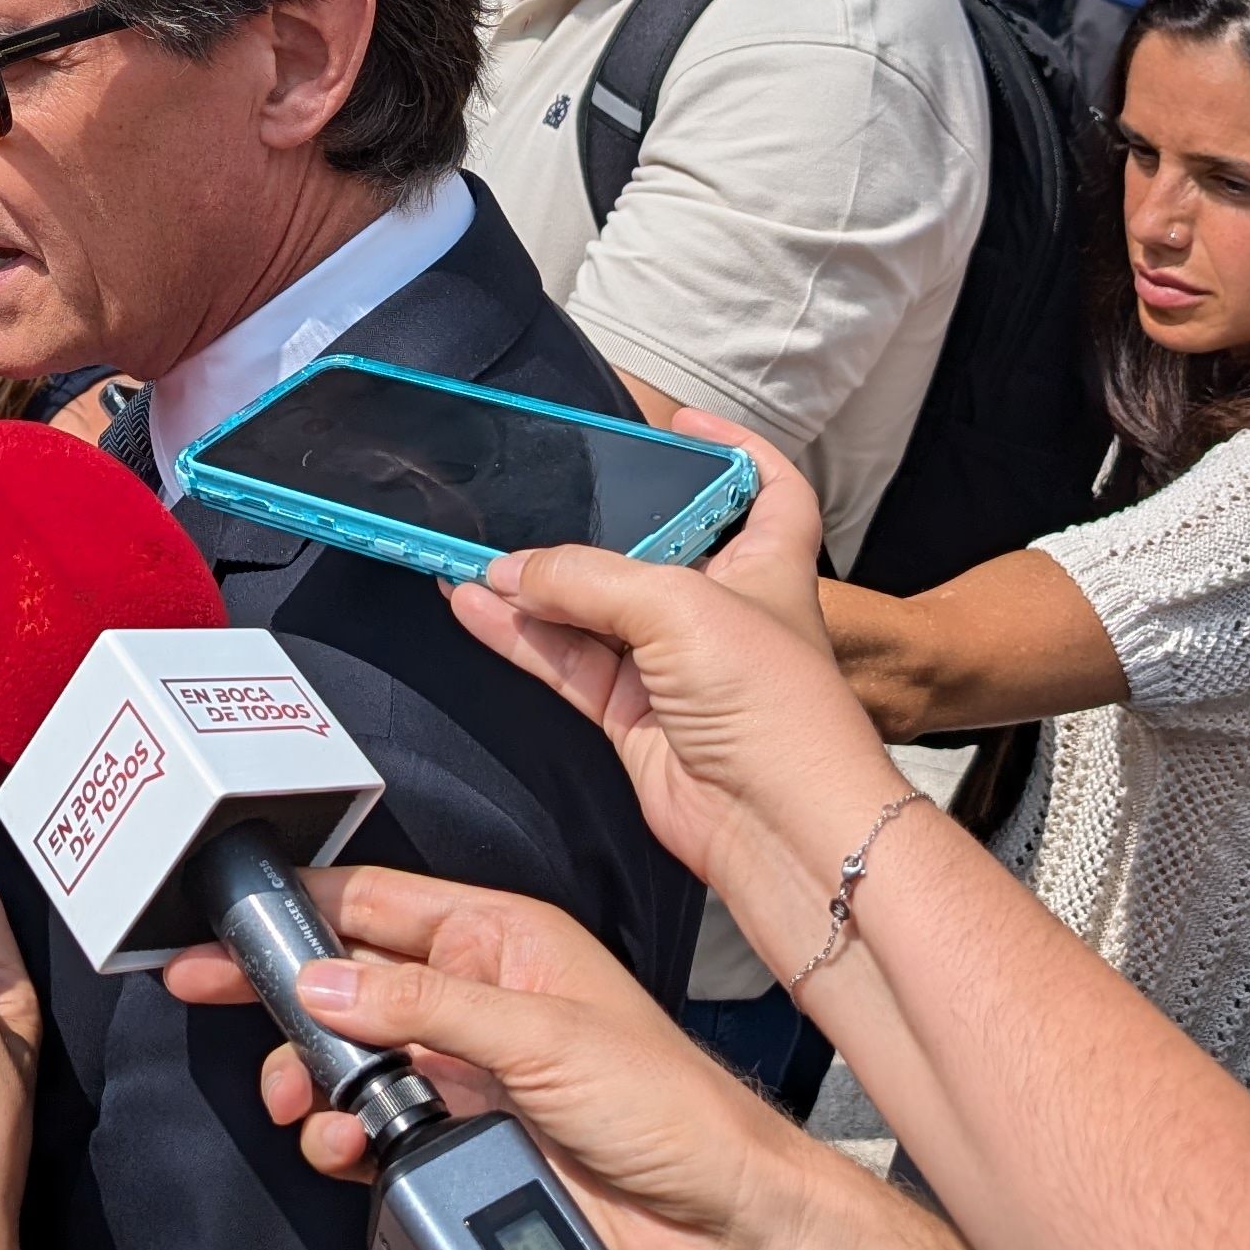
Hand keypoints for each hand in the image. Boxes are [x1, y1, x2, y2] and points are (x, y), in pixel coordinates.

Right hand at [161, 868, 805, 1249]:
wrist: (719, 1235)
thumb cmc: (673, 1111)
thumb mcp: (541, 1032)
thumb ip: (422, 1001)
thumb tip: (324, 979)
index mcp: (501, 940)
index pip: (375, 901)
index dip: (297, 905)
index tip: (229, 917)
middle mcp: (474, 1001)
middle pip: (344, 980)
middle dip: (279, 993)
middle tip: (208, 994)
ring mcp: (462, 1078)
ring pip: (345, 1062)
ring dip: (306, 1077)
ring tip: (298, 1096)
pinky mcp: (456, 1149)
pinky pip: (367, 1134)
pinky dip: (338, 1138)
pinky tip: (342, 1145)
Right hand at [445, 443, 898, 916]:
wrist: (777, 825)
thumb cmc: (772, 706)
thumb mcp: (679, 605)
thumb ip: (587, 578)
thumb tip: (512, 570)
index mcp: (766, 564)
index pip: (768, 489)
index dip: (734, 450)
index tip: (683, 424)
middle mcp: (720, 610)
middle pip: (651, 547)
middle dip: (595, 523)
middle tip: (536, 492)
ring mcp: (674, 666)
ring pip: (591, 609)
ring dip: (534, 584)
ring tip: (471, 553)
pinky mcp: (632, 716)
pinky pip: (564, 662)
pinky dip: (517, 635)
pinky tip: (472, 605)